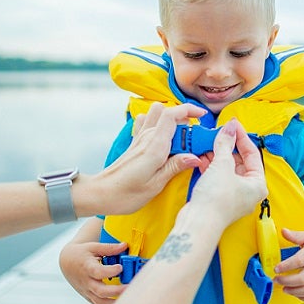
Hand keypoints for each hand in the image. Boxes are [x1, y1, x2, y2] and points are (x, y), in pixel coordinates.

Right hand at [59, 240, 127, 303]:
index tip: (120, 267)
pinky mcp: (90, 297)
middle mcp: (87, 282)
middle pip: (100, 291)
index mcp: (87, 268)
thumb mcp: (93, 247)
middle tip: (130, 287)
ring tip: (130, 299)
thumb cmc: (81, 254)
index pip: (97, 272)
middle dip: (116, 291)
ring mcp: (88, 292)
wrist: (67, 264)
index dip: (109, 271)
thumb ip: (109, 248)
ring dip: (115, 303)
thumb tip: (124, 245)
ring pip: (101, 303)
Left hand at [86, 103, 205, 214]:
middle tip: (194, 138)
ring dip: (171, 119)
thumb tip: (196, 157)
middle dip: (184, 118)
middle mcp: (146, 137)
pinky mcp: (136, 143)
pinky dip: (157, 124)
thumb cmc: (126, 194)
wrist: (101, 194)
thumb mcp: (155, 185)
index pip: (172, 114)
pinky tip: (163, 138)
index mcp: (154, 146)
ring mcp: (140, 138)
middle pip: (167, 112)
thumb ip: (175, 167)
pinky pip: (147, 123)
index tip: (203, 117)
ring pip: (157, 114)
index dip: (189, 109)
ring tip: (180, 138)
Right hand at [185, 119, 266, 226]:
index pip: (252, 154)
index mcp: (258, 184)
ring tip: (208, 144)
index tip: (232, 125)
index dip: (241, 137)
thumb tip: (229, 128)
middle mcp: (249, 191)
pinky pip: (218, 178)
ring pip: (227, 170)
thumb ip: (225, 144)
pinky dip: (211, 167)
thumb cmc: (216, 199)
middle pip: (240, 161)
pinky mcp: (220, 199)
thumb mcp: (222, 165)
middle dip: (227, 146)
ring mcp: (234, 196)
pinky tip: (202, 158)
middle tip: (218, 133)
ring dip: (218, 156)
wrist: (199, 223)